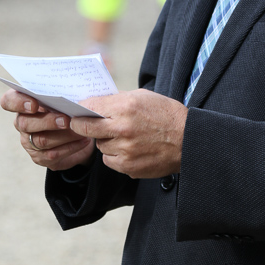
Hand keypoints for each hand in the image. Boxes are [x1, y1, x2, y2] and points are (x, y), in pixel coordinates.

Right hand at [0, 89, 95, 170]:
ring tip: (79, 129)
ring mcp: (29, 142)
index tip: (35, 104)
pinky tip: (83, 140)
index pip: (8, 101)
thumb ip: (61, 96)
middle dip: (47, 121)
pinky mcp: (40, 157)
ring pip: (41, 140)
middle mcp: (22, 123)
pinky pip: (53, 154)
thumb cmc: (69, 108)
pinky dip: (71, 146)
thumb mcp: (64, 98)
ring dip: (63, 135)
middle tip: (66, 119)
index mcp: (23, 104)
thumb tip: (71, 96)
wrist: (79, 132)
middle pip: (25, 123)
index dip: (18, 102)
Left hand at [71, 89, 187, 178]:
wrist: (188, 140)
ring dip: (105, 141)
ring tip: (124, 136)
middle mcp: (123, 128)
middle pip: (85, 128)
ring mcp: (125, 150)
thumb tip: (93, 104)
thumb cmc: (165, 114)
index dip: (81, 108)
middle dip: (80, 125)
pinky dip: (114, 155)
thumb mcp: (142, 97)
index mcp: (126, 107)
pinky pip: (109, 160)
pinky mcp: (128, 167)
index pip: (89, 107)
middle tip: (79, 124)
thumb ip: (117, 101)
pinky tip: (129, 148)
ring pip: (99, 145)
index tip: (77, 110)